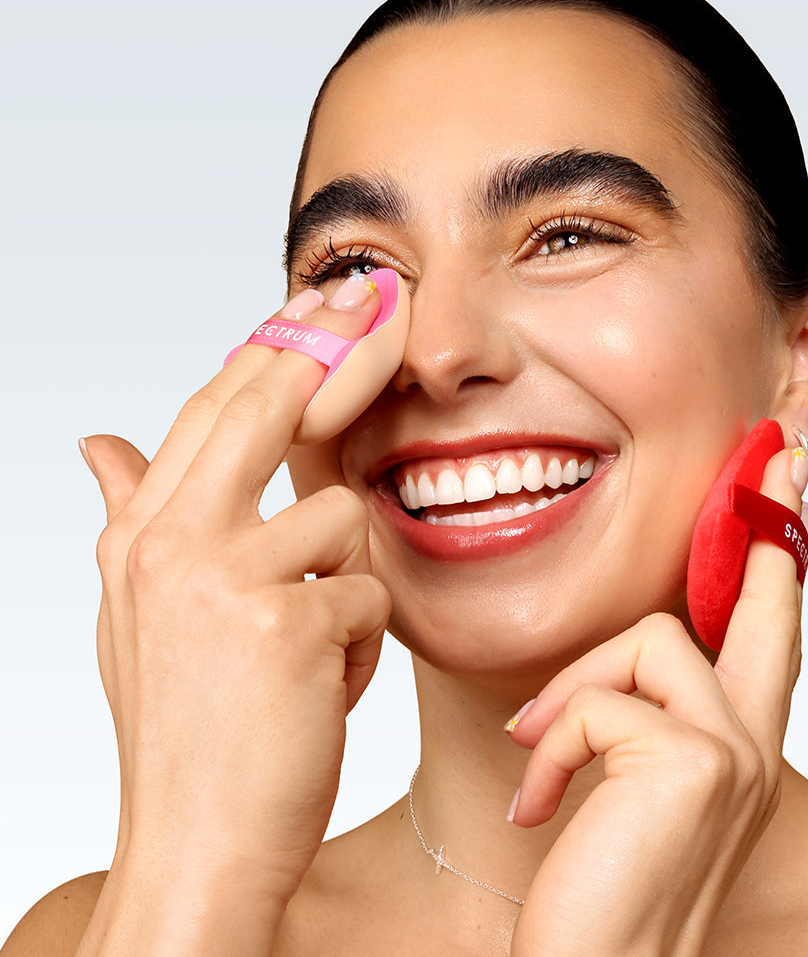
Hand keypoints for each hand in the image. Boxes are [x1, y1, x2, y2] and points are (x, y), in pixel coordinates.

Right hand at [78, 281, 391, 948]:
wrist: (196, 845)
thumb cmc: (185, 729)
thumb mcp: (141, 616)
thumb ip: (130, 515)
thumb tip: (95, 443)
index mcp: (142, 534)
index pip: (212, 407)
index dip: (274, 346)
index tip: (321, 297)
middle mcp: (172, 540)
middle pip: (266, 405)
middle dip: (333, 349)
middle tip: (377, 299)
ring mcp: (226, 576)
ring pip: (344, 519)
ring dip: (347, 586)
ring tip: (312, 650)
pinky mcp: (289, 621)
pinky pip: (369, 593)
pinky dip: (362, 645)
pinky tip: (322, 691)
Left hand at [505, 445, 807, 956]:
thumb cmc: (600, 892)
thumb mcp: (629, 792)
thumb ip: (640, 721)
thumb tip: (616, 663)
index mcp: (740, 752)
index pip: (768, 642)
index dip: (776, 572)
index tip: (783, 504)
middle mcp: (755, 747)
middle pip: (764, 610)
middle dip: (765, 531)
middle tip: (774, 470)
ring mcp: (734, 751)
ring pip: (648, 639)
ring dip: (573, 693)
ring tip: (533, 756)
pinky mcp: (693, 761)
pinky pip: (596, 703)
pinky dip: (548, 747)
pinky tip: (534, 806)